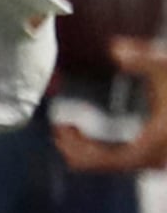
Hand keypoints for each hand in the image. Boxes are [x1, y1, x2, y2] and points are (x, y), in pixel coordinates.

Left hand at [54, 36, 166, 171]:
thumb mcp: (165, 68)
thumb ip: (143, 58)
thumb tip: (115, 47)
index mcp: (157, 141)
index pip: (113, 160)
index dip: (82, 152)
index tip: (60, 134)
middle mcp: (157, 157)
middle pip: (110, 165)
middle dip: (80, 151)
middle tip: (57, 132)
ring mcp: (158, 158)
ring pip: (116, 164)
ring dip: (88, 151)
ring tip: (66, 129)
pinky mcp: (155, 153)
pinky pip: (122, 159)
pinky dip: (100, 151)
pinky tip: (81, 132)